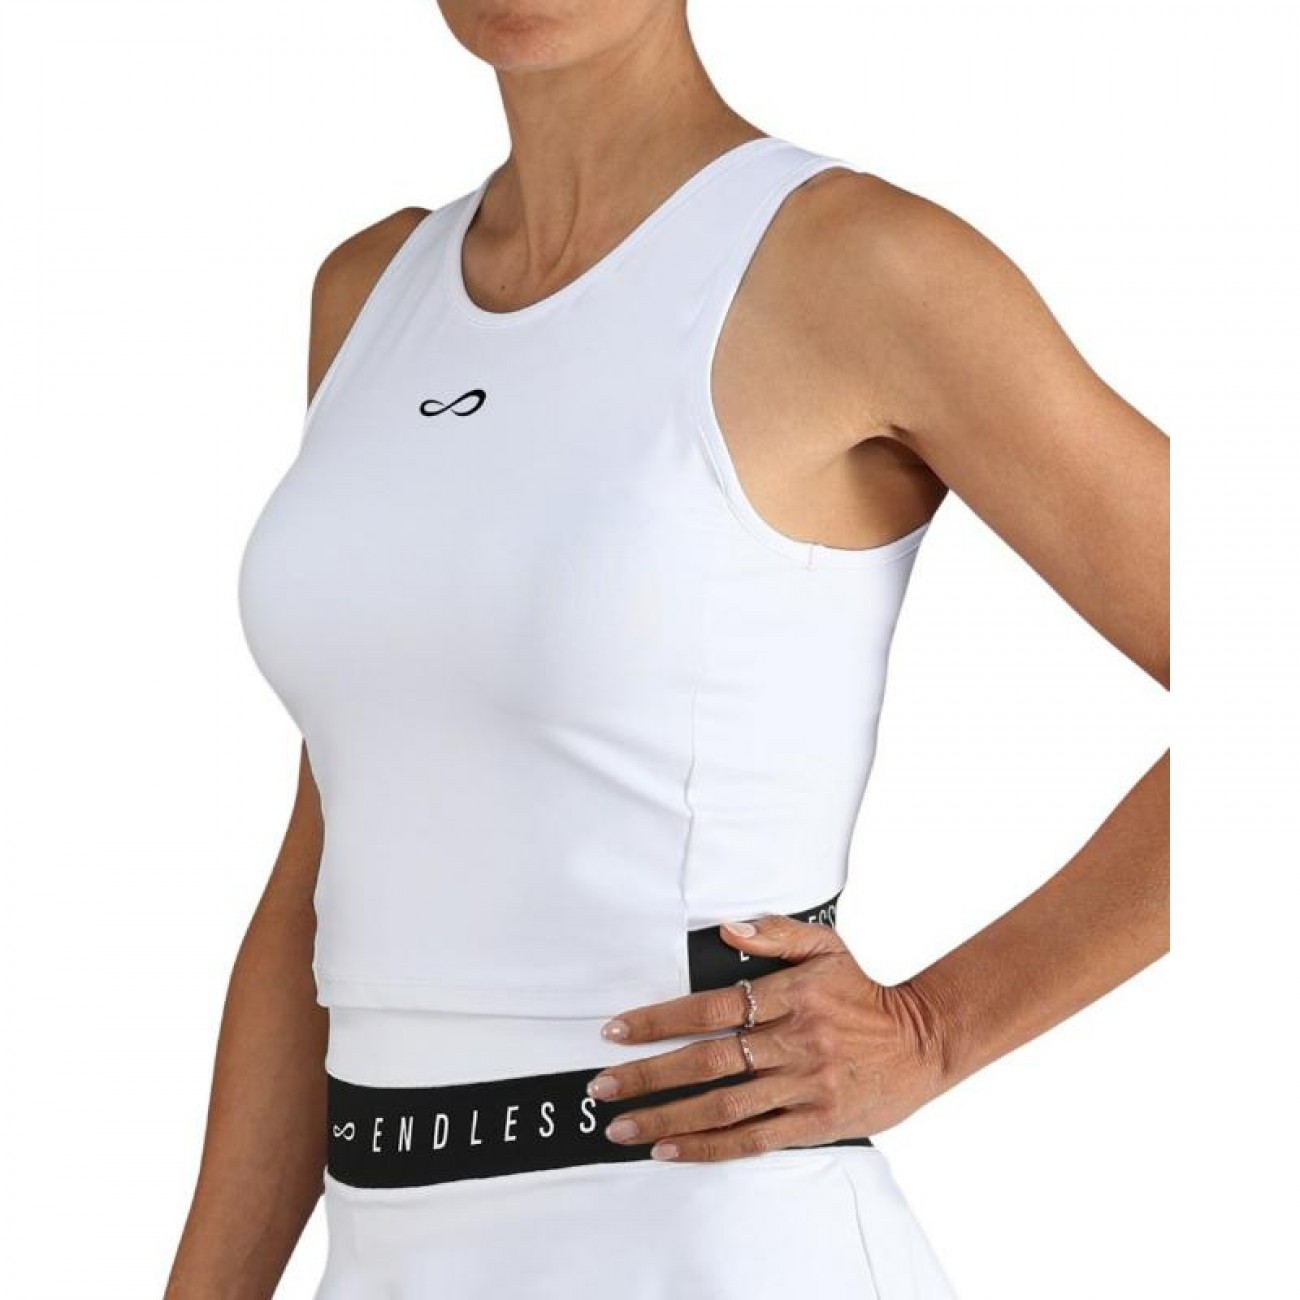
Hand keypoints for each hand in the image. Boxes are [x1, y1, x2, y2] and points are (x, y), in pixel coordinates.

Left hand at [587, 912, 949, 1161]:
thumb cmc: (864, 992)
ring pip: (723, 1106)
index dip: (658, 1020)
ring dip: (667, 1116)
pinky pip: (754, 1139)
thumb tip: (726, 929)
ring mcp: (805, 1086)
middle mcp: (794, 1041)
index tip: (616, 1032)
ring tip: (622, 1125)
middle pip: (707, 1061)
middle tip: (602, 1086)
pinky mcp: (817, 1123)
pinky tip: (671, 1149)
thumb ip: (775, 934)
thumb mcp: (827, 947)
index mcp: (790, 995)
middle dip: (648, 1076)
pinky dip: (707, 1147)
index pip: (710, 1009)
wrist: (925, 1042)